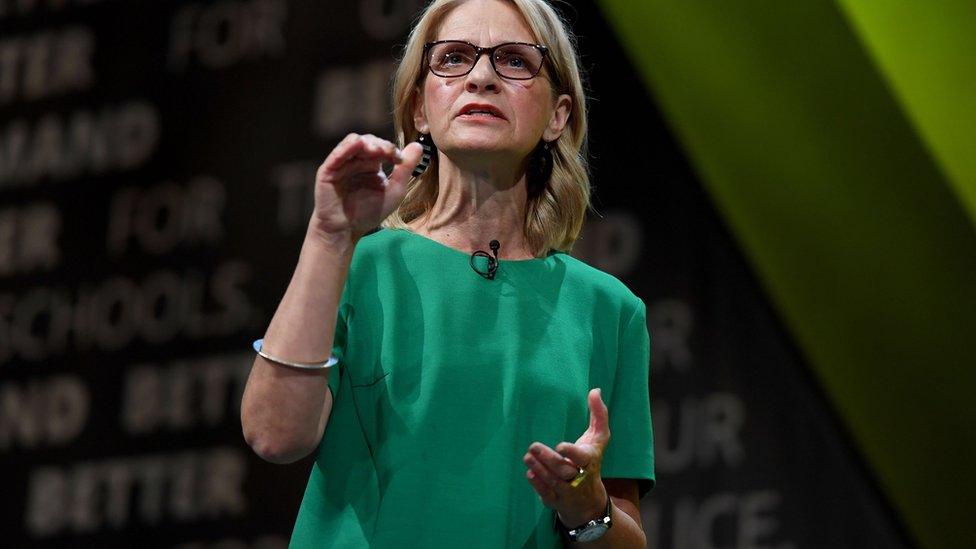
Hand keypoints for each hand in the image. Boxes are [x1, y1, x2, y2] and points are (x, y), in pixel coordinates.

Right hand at [311, 133, 423, 240]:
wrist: (346, 230)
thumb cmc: (369, 213)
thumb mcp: (394, 191)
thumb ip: (405, 169)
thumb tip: (419, 146)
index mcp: (371, 165)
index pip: (381, 147)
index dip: (391, 149)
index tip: (400, 159)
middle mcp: (356, 161)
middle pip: (368, 141)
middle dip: (381, 145)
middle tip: (390, 153)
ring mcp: (341, 164)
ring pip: (353, 142)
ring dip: (367, 143)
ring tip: (377, 150)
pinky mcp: (328, 170)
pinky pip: (337, 153)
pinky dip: (348, 147)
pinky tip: (359, 146)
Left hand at [523, 388, 609, 526]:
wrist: (589, 501)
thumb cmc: (592, 461)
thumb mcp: (598, 439)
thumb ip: (599, 415)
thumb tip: (595, 390)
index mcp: (590, 462)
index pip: (583, 459)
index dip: (572, 453)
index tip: (560, 446)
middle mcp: (580, 479)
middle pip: (564, 471)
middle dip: (549, 460)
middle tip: (533, 446)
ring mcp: (568, 492)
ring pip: (554, 482)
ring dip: (540, 469)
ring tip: (528, 456)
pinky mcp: (556, 500)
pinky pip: (547, 495)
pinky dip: (538, 485)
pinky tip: (529, 472)